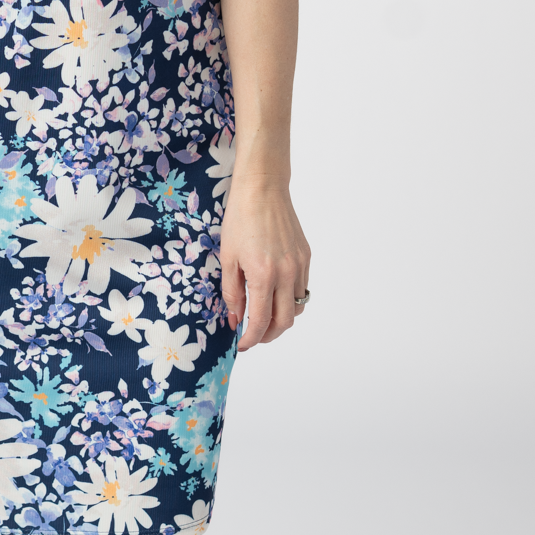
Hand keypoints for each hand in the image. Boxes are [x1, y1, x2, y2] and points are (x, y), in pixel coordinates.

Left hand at [219, 180, 310, 351]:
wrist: (263, 190)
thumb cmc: (240, 220)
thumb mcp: (228, 258)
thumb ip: (232, 292)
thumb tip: (236, 318)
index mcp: (264, 275)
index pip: (261, 321)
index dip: (251, 338)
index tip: (242, 344)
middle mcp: (287, 274)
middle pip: (285, 321)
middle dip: (269, 335)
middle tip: (254, 336)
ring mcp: (300, 265)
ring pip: (298, 307)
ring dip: (282, 319)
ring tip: (265, 318)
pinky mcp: (306, 257)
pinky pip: (303, 288)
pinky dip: (290, 300)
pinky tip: (275, 295)